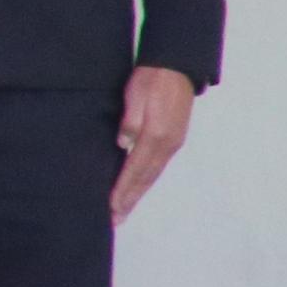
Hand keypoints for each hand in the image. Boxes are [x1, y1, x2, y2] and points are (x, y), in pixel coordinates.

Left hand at [111, 64, 196, 223]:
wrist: (176, 67)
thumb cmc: (151, 80)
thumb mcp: (135, 96)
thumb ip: (130, 121)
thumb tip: (123, 144)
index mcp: (156, 135)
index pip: (135, 169)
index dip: (123, 189)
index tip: (111, 206)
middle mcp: (168, 144)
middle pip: (145, 179)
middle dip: (129, 199)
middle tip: (115, 219)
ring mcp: (173, 143)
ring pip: (152, 175)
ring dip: (138, 193)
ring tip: (124, 210)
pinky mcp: (174, 139)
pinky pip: (157, 166)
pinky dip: (146, 180)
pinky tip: (137, 187)